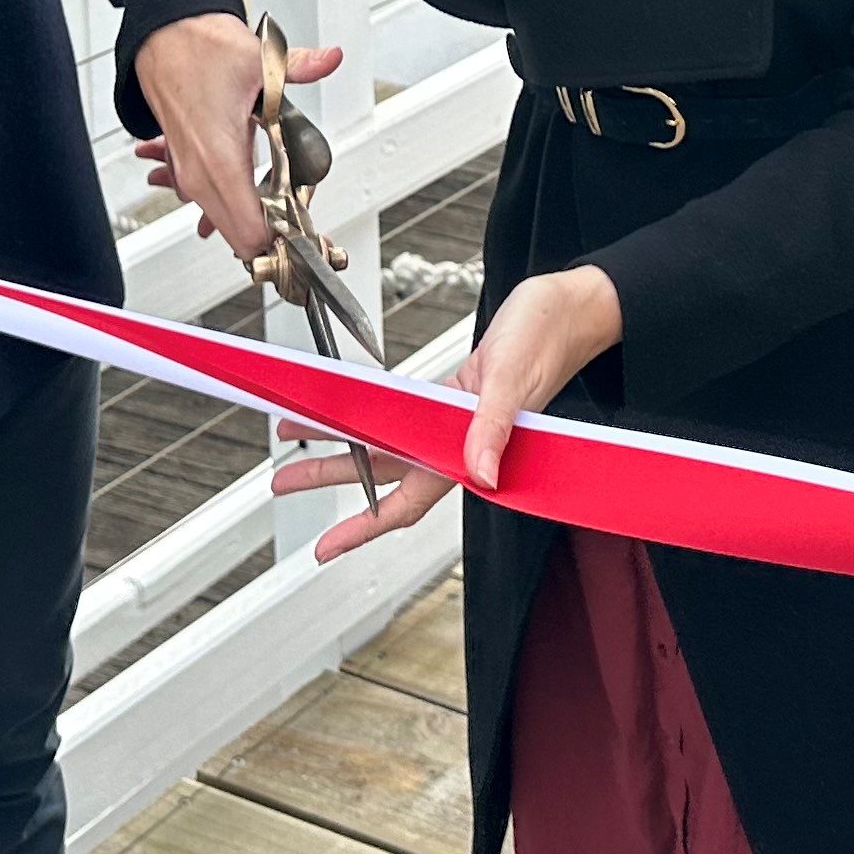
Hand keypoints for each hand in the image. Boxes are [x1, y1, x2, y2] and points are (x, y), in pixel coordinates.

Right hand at [129, 13, 343, 268]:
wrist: (160, 36)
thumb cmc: (198, 48)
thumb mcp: (258, 59)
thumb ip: (301, 66)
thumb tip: (330, 59)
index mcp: (219, 158)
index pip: (250, 232)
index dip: (284, 241)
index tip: (310, 236)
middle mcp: (199, 175)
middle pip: (240, 238)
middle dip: (275, 237)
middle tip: (308, 229)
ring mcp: (189, 173)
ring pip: (225, 223)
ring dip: (255, 221)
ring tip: (287, 211)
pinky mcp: (186, 167)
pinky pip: (211, 203)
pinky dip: (233, 205)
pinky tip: (254, 192)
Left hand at [270, 264, 623, 562]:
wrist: (568, 306)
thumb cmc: (547, 336)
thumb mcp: (514, 378)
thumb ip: (494, 427)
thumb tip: (482, 475)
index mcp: (471, 447)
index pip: (409, 500)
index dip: (364, 525)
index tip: (326, 547)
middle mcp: (459, 441)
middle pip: (384, 474)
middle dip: (331, 478)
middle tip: (284, 482)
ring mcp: (457, 420)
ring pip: (389, 443)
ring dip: (342, 444)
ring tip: (295, 442)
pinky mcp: (458, 396)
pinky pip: (405, 413)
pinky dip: (373, 413)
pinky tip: (350, 411)